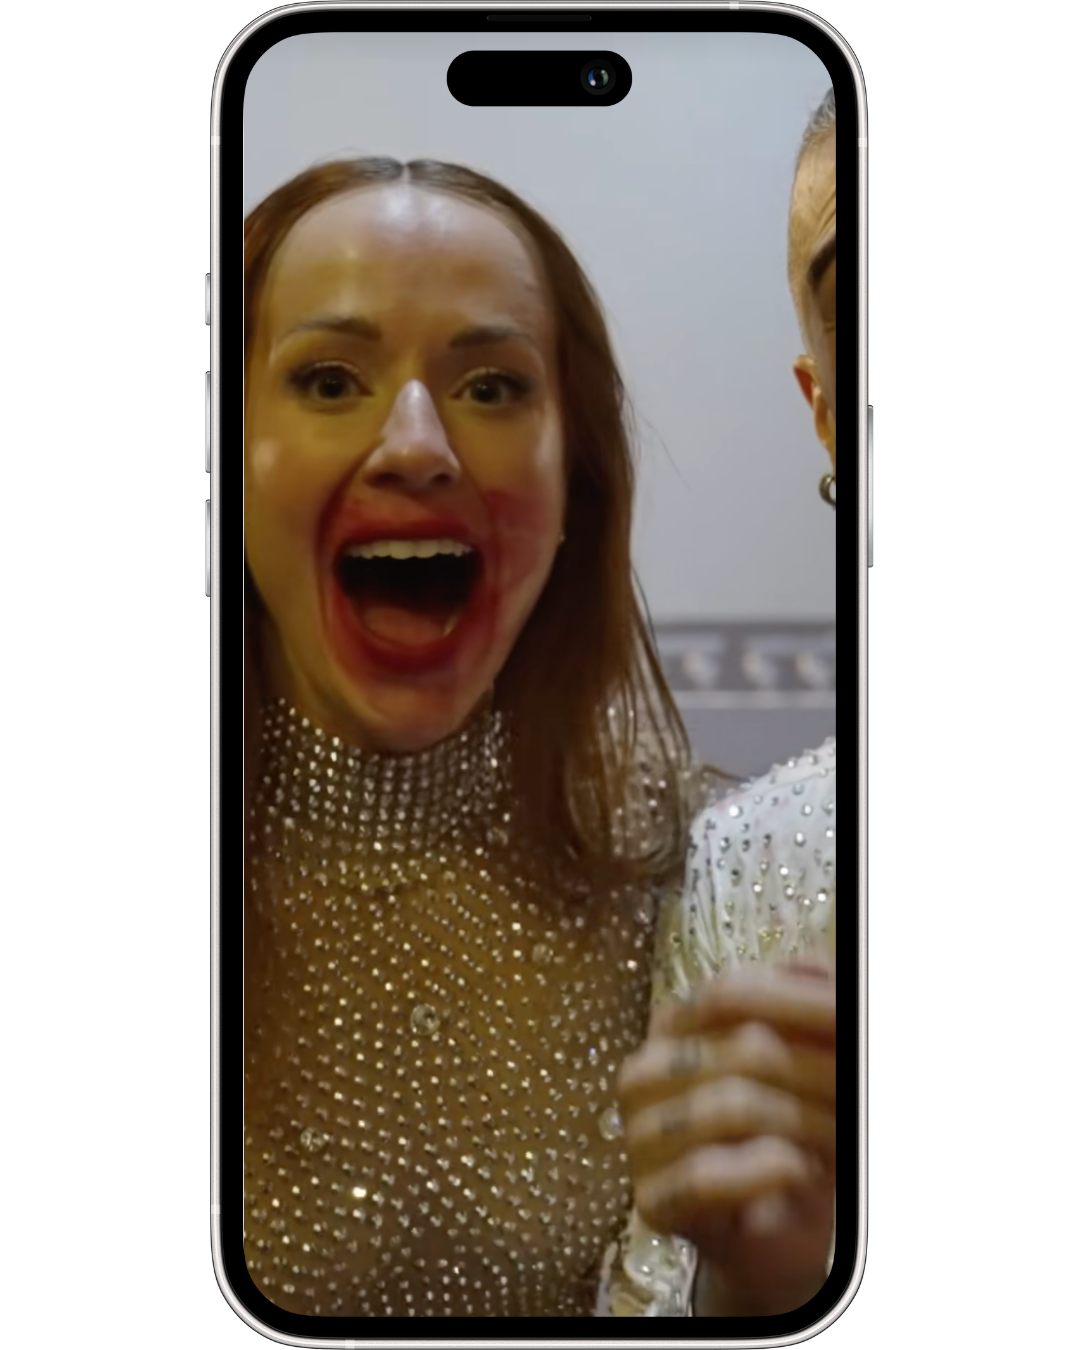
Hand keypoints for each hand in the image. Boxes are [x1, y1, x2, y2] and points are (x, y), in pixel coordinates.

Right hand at [616, 963, 835, 1314]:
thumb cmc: (794, 1133)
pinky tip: (796, 1169)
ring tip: (834, 1141)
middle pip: (743, 1048)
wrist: (783, 1230)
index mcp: (673, 1025)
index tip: (848, 1024)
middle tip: (852, 1094)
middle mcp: (644, 1072)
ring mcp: (640, 1136)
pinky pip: (706, 1175)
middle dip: (818, 1073)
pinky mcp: (652, 1200)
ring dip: (802, 1124)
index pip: (729, 993)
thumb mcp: (806, 1056)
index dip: (798, 1007)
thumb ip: (807, 1000)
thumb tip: (808, 967)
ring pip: (728, 1106)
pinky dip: (764, 1171)